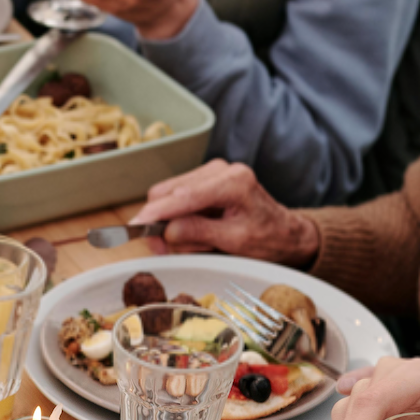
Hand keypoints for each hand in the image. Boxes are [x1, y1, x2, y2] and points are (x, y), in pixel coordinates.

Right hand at [130, 160, 320, 263]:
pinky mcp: (205, 179)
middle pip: (168, 191)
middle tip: (165, 249)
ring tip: (194, 242)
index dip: (155, 213)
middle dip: (161, 222)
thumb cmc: (267, 240)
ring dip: (171, 222)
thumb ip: (199, 233)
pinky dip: (177, 217)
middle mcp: (221, 170)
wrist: (285, 234)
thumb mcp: (235, 242)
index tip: (134, 227)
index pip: (183, 196)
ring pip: (167, 194)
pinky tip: (195, 231)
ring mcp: (212, 172)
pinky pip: (175, 196)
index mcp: (233, 182)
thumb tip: (166, 230)